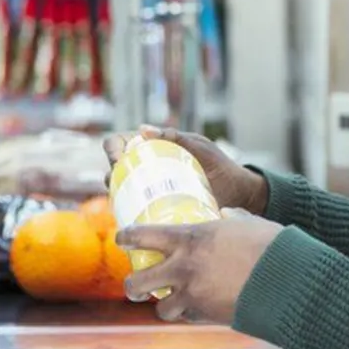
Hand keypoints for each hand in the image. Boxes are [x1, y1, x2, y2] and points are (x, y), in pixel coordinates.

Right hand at [103, 126, 268, 215]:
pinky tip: (131, 219)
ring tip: (123, 201)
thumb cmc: (219, 164)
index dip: (112, 149)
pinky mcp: (158, 209)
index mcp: (153, 147)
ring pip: (121, 190)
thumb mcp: (199, 147)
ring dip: (116, 195)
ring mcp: (151, 189)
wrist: (238, 193)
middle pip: (115, 168)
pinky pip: (136, 210)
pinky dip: (128, 213)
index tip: (118, 159)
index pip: (119, 143)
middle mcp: (147, 167)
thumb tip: (143, 129)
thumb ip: (176, 137)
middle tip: (119, 183)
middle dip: (111, 174)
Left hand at [118, 209, 282, 324]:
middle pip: (138, 281)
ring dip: (164, 306)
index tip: (122, 238)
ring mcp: (192, 295)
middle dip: (132, 285)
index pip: (143, 235)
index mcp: (189, 238)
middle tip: (135, 285)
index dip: (127, 237)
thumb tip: (228, 215)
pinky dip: (190, 314)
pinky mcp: (206, 316)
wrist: (286, 281)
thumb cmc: (269, 246)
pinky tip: (198, 309)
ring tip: (168, 303)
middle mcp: (183, 268)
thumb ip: (230, 220)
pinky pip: (188, 317)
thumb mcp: (245, 223)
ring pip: (161, 309)